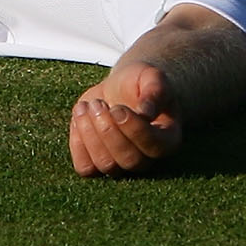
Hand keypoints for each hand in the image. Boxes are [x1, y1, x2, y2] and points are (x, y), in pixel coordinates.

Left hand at [69, 60, 184, 177]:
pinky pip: (85, 167)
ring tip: (86, 107)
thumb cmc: (141, 83)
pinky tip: (80, 117)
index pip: (153, 145)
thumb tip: (146, 113)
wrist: (121, 87)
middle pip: (129, 160)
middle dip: (108, 131)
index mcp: (168, 139)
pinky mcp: (96, 163)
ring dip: (90, 134)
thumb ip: (154, 92)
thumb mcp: (151, 78)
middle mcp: (146, 158)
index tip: (117, 108)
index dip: (133, 129)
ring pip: (105, 165)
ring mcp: (120, 164)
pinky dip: (78, 143)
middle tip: (97, 104)